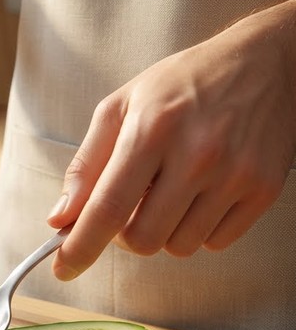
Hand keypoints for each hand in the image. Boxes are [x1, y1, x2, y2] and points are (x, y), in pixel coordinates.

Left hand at [47, 1, 295, 280]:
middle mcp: (197, 156)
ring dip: (162, 230)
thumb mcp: (120, 107)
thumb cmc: (183, 83)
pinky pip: (215, 242)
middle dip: (124, 234)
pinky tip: (199, 193)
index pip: (108, 208)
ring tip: (169, 190)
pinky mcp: (264, 190)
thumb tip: (61, 217)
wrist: (267, 60)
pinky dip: (197, 228)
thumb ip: (85, 165)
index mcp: (152, 131)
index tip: (62, 269)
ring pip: (178, 246)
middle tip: (129, 205)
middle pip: (142, 239)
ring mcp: (235, 175)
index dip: (80, 247)